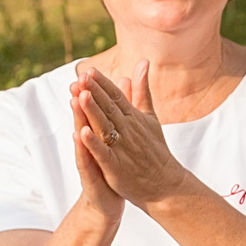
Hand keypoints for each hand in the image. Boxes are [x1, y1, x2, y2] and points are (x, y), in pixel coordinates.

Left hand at [71, 64, 190, 206]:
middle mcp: (128, 130)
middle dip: (95, 92)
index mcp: (133, 117)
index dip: (103, 84)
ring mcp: (122, 148)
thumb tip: (143, 62)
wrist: (165, 183)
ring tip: (80, 96)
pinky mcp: (116, 167)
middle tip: (81, 77)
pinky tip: (81, 133)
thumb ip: (141, 90)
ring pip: (105, 127)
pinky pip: (103, 153)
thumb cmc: (155, 149)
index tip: (90, 71)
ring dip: (92, 112)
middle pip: (109, 108)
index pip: (116, 96)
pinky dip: (93, 143)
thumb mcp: (150, 115)